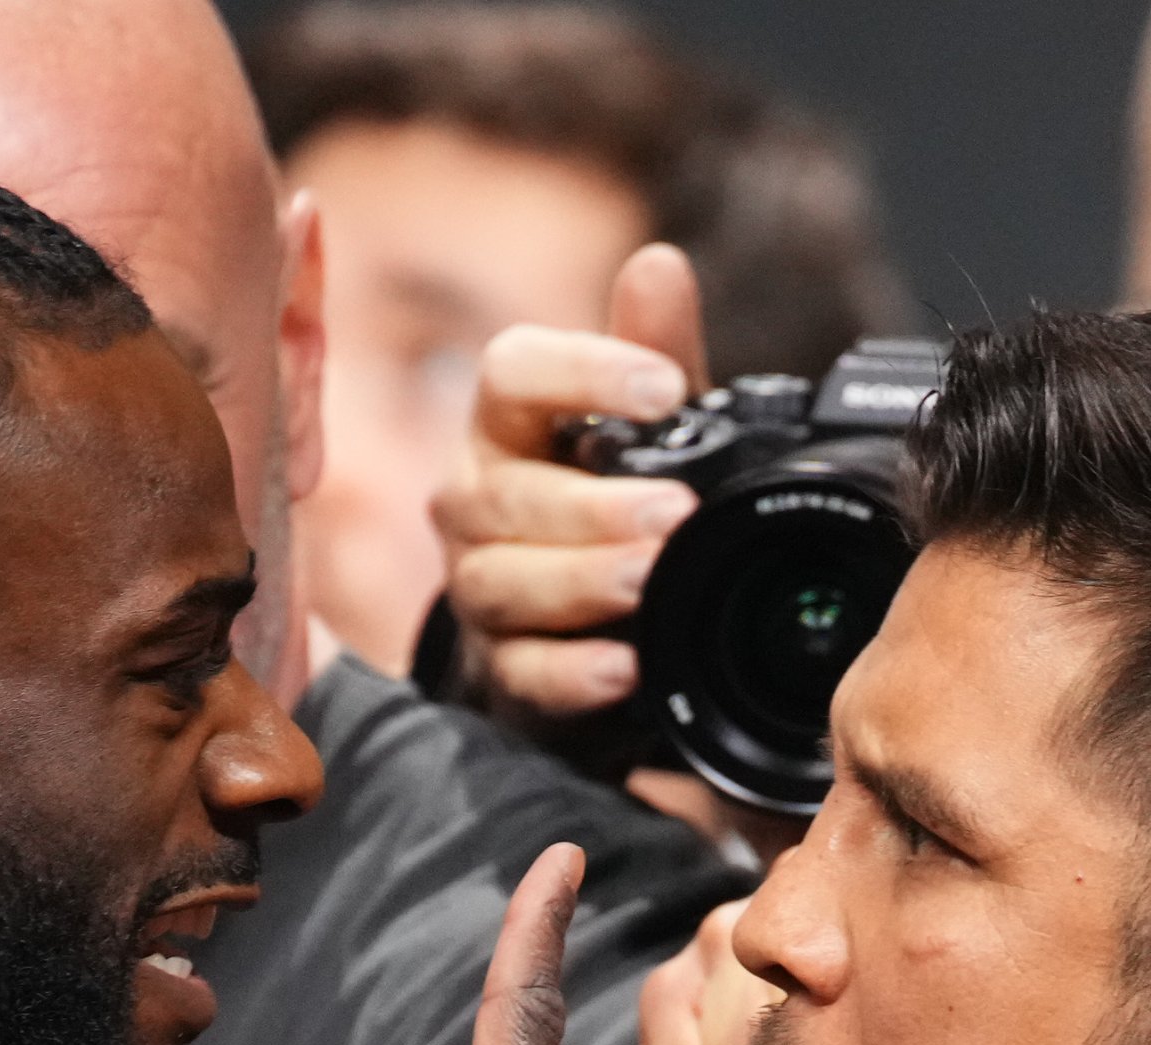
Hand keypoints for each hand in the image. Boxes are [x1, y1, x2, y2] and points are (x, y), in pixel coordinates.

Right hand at [431, 245, 708, 720]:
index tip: (664, 389)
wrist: (586, 631)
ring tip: (650, 581)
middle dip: (592, 505)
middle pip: (504, 492)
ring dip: (580, 581)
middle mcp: (474, 501)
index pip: (511, 372)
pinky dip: (571, 671)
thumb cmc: (612, 509)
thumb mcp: (648, 432)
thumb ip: (655, 353)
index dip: (582, 372)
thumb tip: (659, 265)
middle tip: (676, 512)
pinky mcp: (501, 672)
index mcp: (508, 426)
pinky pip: (522, 672)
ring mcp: (480, 588)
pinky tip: (622, 668)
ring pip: (503, 581)